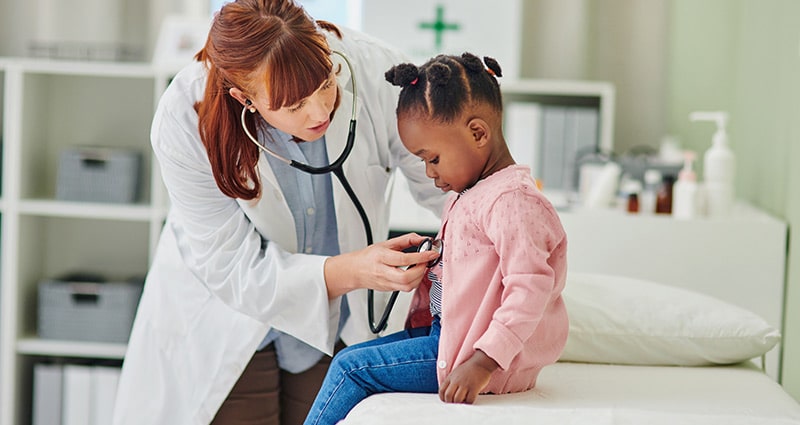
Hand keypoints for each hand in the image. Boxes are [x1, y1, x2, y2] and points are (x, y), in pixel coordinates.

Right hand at [324, 233, 439, 297]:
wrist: (355, 271)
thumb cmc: (369, 257)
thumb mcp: (387, 243)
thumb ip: (406, 240)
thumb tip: (423, 239)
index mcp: (381, 257)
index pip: (404, 259)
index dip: (421, 257)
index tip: (432, 253)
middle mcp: (383, 272)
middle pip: (406, 277)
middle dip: (421, 270)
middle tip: (426, 261)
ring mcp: (386, 283)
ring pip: (407, 286)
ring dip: (419, 277)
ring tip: (420, 267)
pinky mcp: (390, 290)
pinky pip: (406, 289)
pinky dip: (414, 281)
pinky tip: (414, 273)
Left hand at [439, 350, 498, 403]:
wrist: (481, 362)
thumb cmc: (469, 368)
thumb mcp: (456, 372)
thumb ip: (451, 381)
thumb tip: (448, 393)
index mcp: (451, 377)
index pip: (441, 390)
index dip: (442, 398)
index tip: (446, 401)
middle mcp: (457, 381)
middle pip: (448, 396)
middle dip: (450, 402)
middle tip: (454, 403)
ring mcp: (465, 384)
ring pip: (457, 399)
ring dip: (459, 403)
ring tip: (462, 401)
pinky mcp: (474, 387)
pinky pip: (469, 400)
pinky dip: (469, 402)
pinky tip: (470, 400)